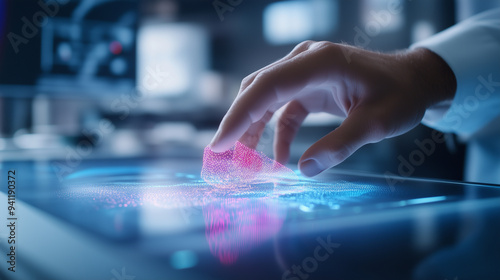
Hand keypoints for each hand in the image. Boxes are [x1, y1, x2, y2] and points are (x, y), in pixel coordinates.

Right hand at [209, 41, 455, 176]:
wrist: (414, 80)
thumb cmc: (401, 96)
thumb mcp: (376, 123)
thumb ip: (341, 145)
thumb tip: (304, 170)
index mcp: (319, 62)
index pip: (266, 86)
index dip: (239, 114)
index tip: (220, 143)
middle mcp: (305, 61)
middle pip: (257, 90)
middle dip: (238, 123)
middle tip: (223, 156)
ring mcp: (305, 72)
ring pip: (264, 98)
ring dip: (252, 129)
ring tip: (244, 160)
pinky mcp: (309, 86)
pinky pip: (283, 109)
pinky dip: (277, 133)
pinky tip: (280, 158)